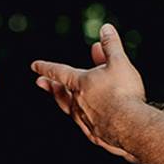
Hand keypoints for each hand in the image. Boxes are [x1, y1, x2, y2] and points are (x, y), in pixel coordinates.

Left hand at [31, 24, 144, 162]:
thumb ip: (111, 46)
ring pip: (71, 110)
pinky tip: (87, 119)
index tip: (34, 65)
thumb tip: (105, 28)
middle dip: (51, 87)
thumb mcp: (119, 63)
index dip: (47, 67)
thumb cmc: (123, 92)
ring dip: (65, 101)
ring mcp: (84, 120)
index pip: (60, 72)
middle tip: (41, 83)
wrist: (129, 126)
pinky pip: (84, 125)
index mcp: (81, 83)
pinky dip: (83, 119)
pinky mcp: (94, 135)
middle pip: (61, 93)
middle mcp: (78, 102)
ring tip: (63, 98)